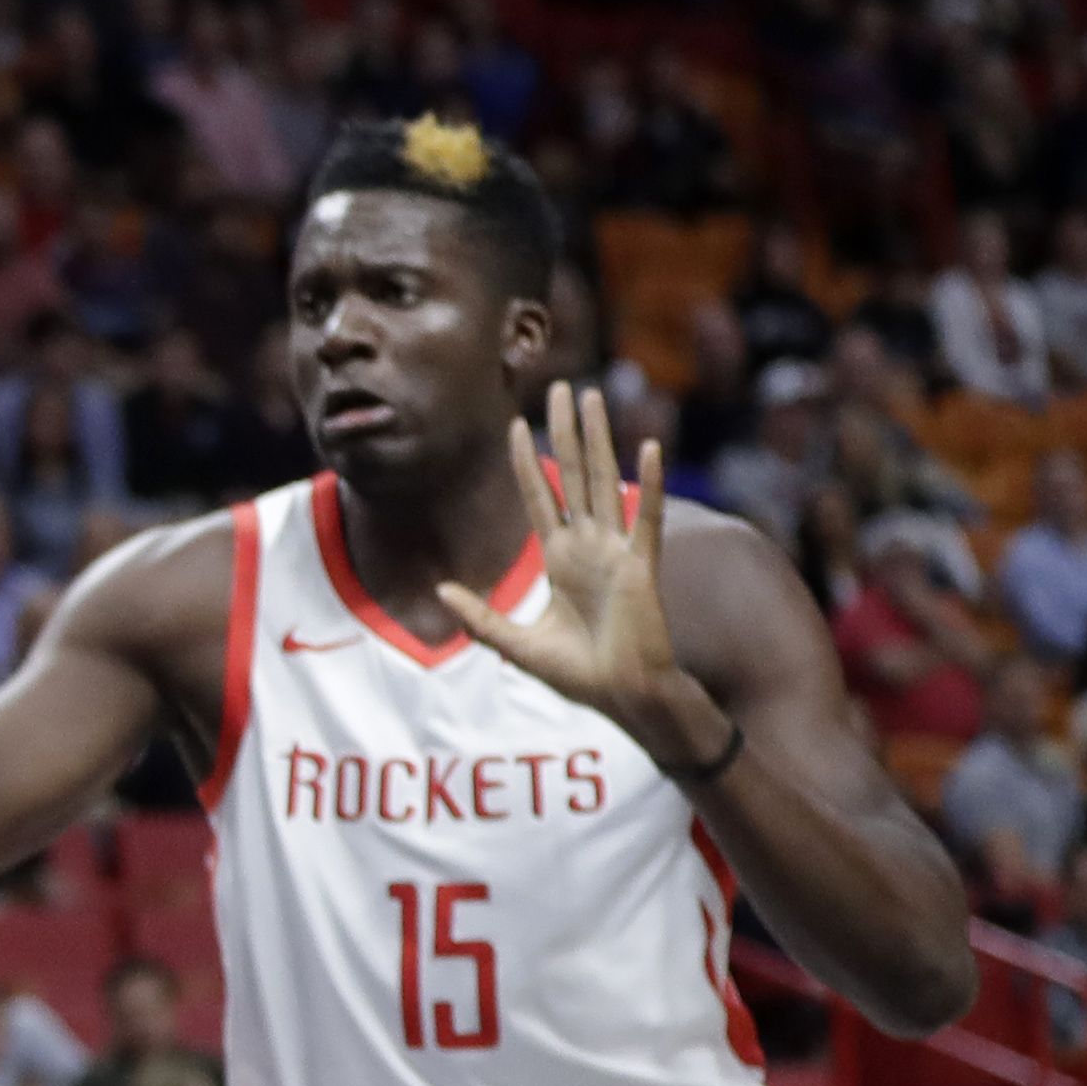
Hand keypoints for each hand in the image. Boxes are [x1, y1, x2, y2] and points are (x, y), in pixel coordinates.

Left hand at [438, 385, 702, 757]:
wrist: (623, 698)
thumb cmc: (580, 675)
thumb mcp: (517, 645)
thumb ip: (480, 618)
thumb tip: (440, 590)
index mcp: (560, 559)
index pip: (540, 497)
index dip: (527, 462)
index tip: (515, 425)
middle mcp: (589, 547)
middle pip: (574, 475)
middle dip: (566, 431)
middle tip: (561, 386)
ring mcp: (617, 553)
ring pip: (605, 482)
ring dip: (600, 439)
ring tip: (593, 398)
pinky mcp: (641, 568)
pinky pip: (645, 519)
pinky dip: (646, 485)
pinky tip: (646, 448)